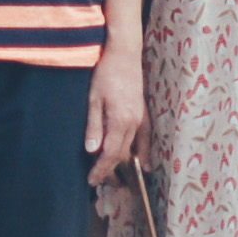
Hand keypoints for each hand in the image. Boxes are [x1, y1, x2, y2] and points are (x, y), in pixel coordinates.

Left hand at [85, 52, 147, 185]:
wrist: (124, 54)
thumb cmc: (106, 73)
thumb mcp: (93, 98)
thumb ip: (94, 126)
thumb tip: (91, 151)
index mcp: (120, 120)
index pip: (111, 153)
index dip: (101, 169)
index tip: (92, 180)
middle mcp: (134, 123)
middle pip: (123, 155)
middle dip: (110, 171)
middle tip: (98, 182)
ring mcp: (141, 119)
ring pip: (133, 149)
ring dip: (124, 165)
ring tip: (116, 180)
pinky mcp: (144, 113)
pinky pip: (146, 139)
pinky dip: (145, 154)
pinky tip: (144, 165)